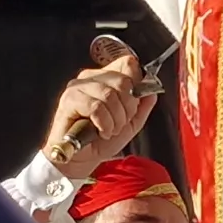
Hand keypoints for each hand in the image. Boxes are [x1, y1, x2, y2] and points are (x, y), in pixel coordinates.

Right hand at [43, 52, 156, 169]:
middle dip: (128, 108)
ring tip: (110, 130)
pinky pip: (96, 107)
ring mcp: (78, 87)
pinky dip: (104, 124)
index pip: (128, 64)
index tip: (132, 106)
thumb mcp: (130, 123)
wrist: (81, 159)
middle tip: (121, 123)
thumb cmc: (101, 140)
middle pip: (123, 80)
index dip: (136, 85)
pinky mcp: (69, 99)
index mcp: (106, 77)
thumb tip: (152, 91)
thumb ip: (143, 106)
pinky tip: (101, 132)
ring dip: (116, 120)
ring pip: (109, 95)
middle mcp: (91, 77)